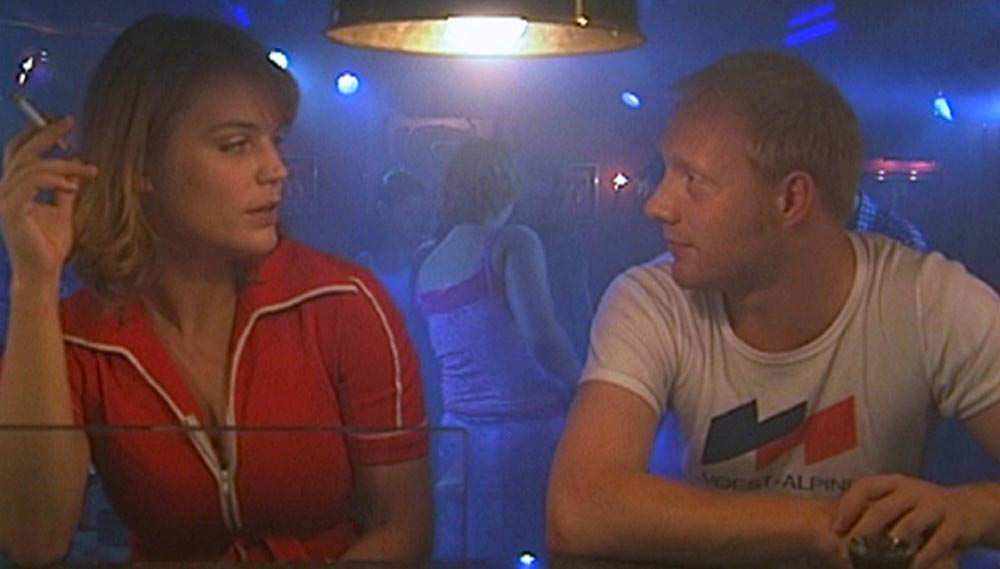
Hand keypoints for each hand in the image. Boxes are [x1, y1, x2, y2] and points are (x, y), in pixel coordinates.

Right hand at [0, 117, 97, 282]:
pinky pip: (31, 184)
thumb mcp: (61, 210)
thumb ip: (62, 189)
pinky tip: (72, 186)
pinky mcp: (11, 210)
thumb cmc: (50, 244)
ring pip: (32, 166)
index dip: (38, 134)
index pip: (20, 151)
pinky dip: (54, 181)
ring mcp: (4, 199)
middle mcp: (4, 189)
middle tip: (71, 122)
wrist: (43, 271)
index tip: (65, 126)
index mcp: (14, 187)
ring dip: (63, 165)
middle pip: (23, 151)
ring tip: (88, 170)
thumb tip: (75, 168)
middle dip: (47, 133)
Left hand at [833, 474, 986, 568]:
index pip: (865, 487)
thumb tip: (838, 531)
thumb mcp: (898, 501)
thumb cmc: (921, 507)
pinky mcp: (956, 524)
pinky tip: (913, 566)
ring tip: (879, 559)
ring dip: (892, 544)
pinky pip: (938, 541)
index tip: (836, 527)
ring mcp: (936, 505)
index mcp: (894, 483)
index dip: (848, 506)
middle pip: (884, 509)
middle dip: (865, 530)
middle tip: (852, 548)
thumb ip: (875, 511)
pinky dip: (924, 556)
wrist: (970, 507)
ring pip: (910, 524)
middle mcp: (913, 490)